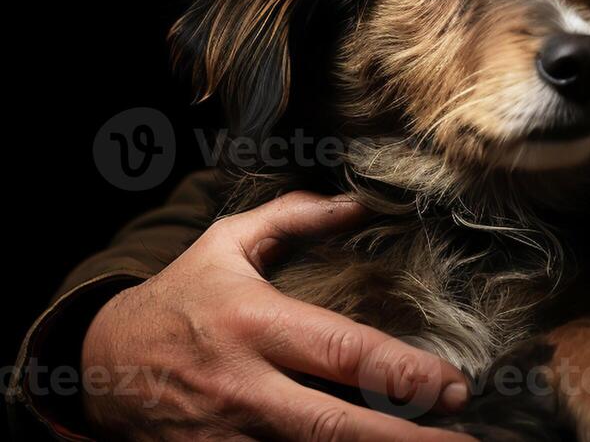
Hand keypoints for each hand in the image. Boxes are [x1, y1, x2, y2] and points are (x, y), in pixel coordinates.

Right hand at [80, 191, 475, 440]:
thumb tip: (358, 202)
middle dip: (402, 438)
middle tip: (463, 439)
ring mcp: (226, 436)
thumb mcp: (226, 244)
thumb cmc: (179, 298)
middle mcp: (244, 387)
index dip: (402, 372)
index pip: (342, 351)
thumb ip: (293, 218)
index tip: (455, 384)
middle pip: (332, 425)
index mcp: (254, 325)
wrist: (97, 364)